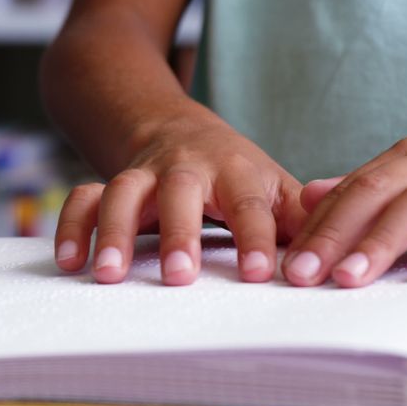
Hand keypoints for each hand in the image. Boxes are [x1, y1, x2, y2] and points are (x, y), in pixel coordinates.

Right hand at [54, 116, 307, 285]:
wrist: (175, 128)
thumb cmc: (233, 171)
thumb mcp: (272, 184)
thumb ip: (301, 217)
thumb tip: (338, 246)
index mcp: (234, 171)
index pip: (249, 204)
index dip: (256, 236)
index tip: (259, 273)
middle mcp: (185, 168)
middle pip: (179, 191)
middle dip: (177, 233)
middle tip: (178, 277)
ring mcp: (143, 174)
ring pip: (123, 191)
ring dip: (112, 230)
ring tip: (107, 274)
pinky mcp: (109, 182)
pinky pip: (84, 197)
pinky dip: (71, 224)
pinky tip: (69, 260)